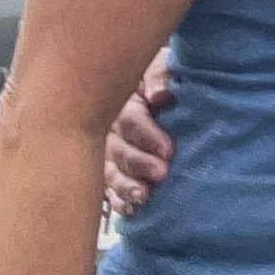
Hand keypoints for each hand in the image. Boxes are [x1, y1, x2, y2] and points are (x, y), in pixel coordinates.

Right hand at [102, 52, 176, 215]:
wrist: (154, 88)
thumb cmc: (160, 78)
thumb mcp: (159, 64)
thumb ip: (160, 75)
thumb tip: (160, 95)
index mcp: (121, 102)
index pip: (129, 121)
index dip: (147, 135)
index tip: (168, 149)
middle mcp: (108, 130)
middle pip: (117, 150)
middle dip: (138, 163)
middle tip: (161, 173)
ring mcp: (106, 155)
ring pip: (110, 174)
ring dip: (127, 187)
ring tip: (144, 197)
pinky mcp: (111, 174)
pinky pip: (109, 192)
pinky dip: (120, 202)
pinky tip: (131, 210)